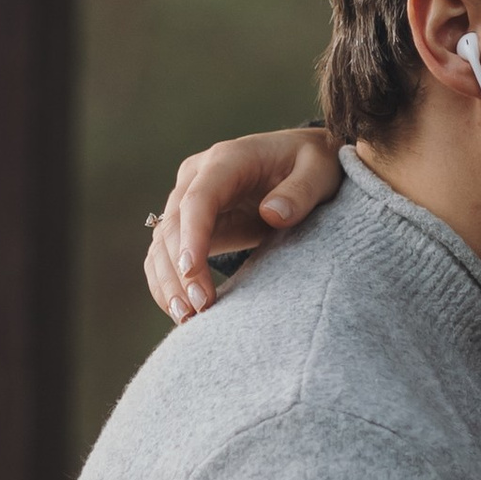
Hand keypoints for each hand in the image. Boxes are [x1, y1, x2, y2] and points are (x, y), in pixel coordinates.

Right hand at [145, 125, 338, 319]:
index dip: (192, 235)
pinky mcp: (189, 224)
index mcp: (226, 160)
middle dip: (180, 271)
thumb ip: (300, 192)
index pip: (198, 199)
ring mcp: (187, 200)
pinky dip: (167, 283)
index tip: (192, 272)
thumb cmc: (311, 164)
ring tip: (185, 318)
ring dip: (167, 282)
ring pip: (161, 244)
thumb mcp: (319, 171)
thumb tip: (272, 213)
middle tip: (199, 309)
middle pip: (172, 226)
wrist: (300, 161)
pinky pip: (165, 255)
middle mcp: (197, 177)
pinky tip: (181, 312)